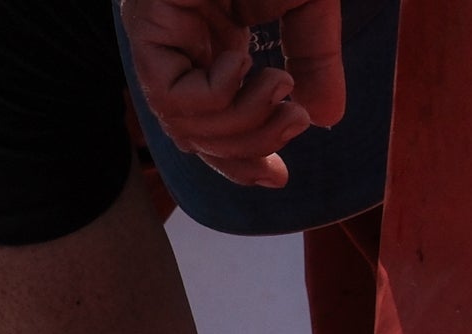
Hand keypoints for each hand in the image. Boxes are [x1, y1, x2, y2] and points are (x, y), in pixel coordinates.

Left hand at [122, 0, 344, 187]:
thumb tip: (325, 120)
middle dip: (249, 146)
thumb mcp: (309, 7)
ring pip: (183, 126)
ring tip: (278, 84)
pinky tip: (239, 61)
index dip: (240, 159)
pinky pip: (171, 98)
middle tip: (296, 120)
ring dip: (241, 122)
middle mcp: (177, 49)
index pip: (209, 123)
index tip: (278, 178)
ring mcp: (158, 41)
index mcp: (210, 44)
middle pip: (195, 138)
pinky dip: (215, 94)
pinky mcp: (146, 28)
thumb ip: (313, 59)